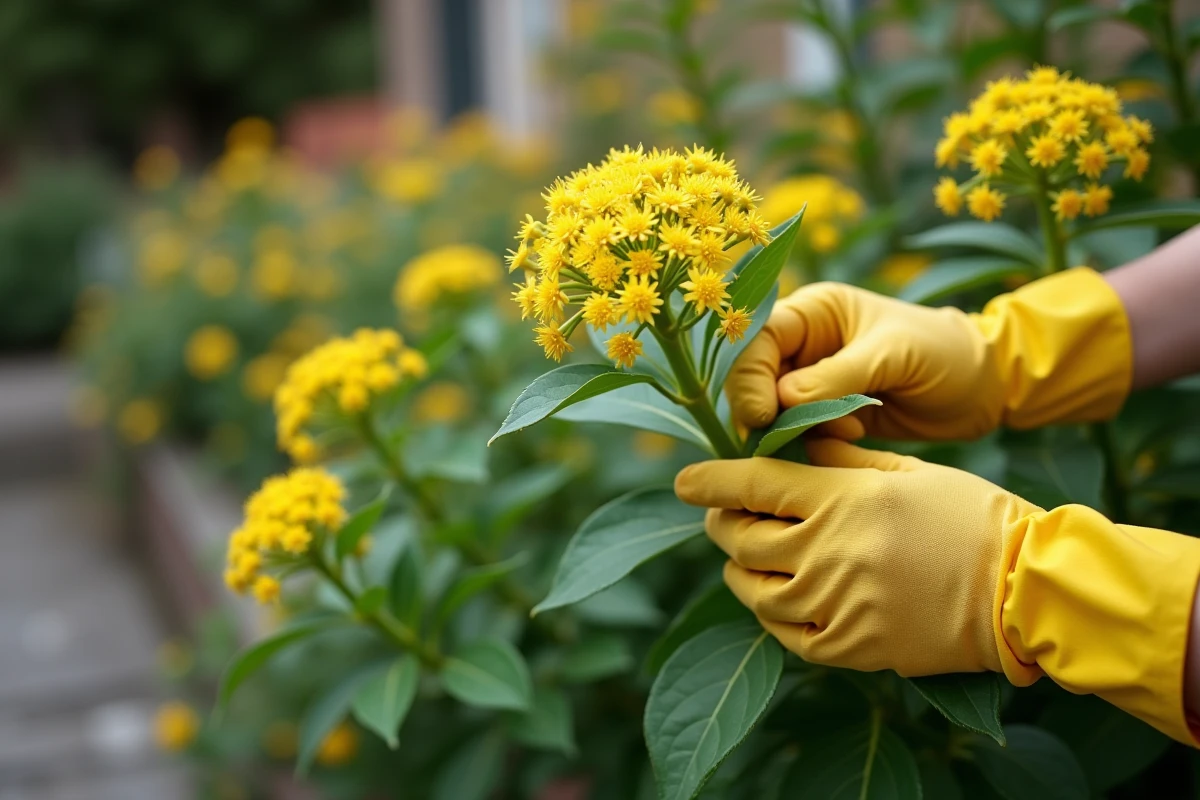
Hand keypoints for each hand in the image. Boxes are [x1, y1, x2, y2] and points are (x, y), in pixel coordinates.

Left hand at [674, 439, 1041, 676]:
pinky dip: (771, 612)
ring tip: (746, 555)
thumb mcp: (903, 470)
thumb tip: (788, 452)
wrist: (1020, 589)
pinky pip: (783, 633)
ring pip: (751, 589)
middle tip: (724, 515)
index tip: (683, 480)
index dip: (707, 480)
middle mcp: (828, 553)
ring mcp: (835, 605)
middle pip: (738, 538)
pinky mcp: (848, 648)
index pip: (750, 484)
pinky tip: (780, 595)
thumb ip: (838, 462)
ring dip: (739, 569)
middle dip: (721, 522)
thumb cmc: (968, 517)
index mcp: (842, 500)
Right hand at [727, 282, 1005, 439]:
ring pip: (772, 411)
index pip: (757, 340)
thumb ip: (836, 377)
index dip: (750, 377)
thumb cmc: (943, 352)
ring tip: (848, 428)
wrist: (982, 389)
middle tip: (789, 434)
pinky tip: (856, 435)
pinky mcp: (826, 415)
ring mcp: (812, 382)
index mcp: (814, 312)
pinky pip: (798, 433)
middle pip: (753, 378)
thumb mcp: (892, 356)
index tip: (764, 415)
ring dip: (798, 428)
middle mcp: (804, 345)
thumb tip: (781, 401)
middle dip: (766, 409)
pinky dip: (817, 441)